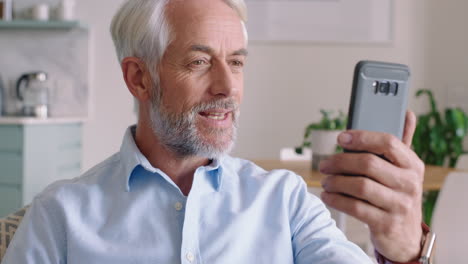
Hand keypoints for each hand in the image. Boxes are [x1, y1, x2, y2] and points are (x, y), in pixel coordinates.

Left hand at [319, 111, 423, 261]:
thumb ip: (400, 144)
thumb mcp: (403, 170)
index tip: (340, 138)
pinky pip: (355, 207)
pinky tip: (328, 196)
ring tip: (325, 181)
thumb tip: (406, 112)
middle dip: (340, 162)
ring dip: (335, 182)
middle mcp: (410, 184)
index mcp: (413, 165)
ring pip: (360, 185)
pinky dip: (336, 200)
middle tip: (324, 164)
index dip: (361, 137)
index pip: (388, 142)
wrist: (405, 236)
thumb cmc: (397, 195)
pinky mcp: (386, 223)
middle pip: (368, 164)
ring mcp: (399, 205)